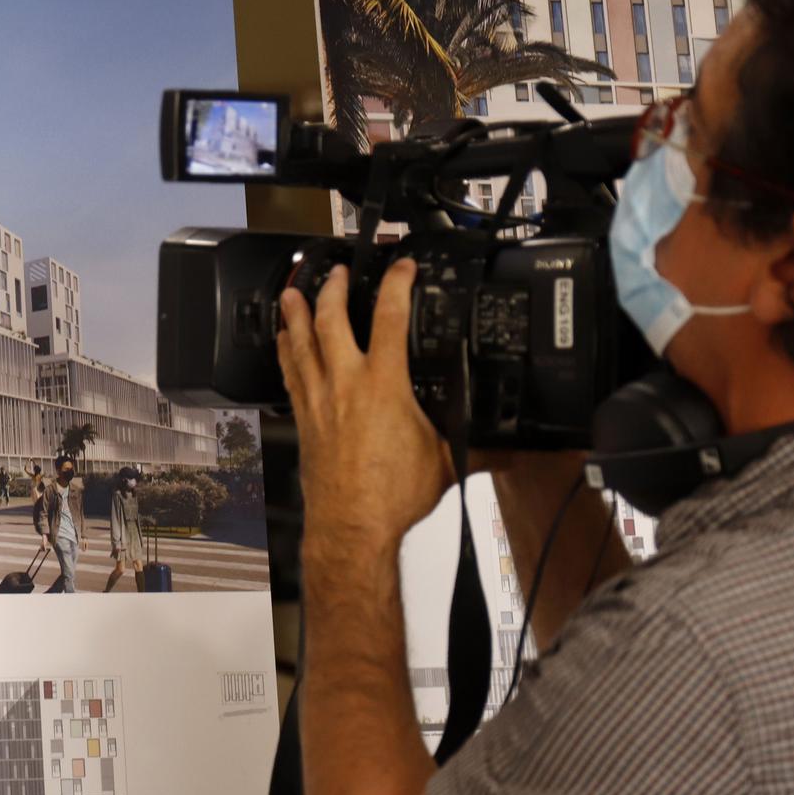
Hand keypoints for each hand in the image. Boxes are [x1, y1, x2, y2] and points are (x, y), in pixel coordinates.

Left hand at [277, 260, 454, 554]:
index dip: (397, 283)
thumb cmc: (392, 499)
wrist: (353, 528)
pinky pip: (290, 375)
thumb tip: (509, 449)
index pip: (390, 318)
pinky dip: (286, 353)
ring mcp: (320, 401)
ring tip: (292, 293)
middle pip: (331, 320)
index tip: (402, 266)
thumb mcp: (446, 463)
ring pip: (300, 344)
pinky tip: (283, 344)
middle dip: (332, 289)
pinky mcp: (304, 421)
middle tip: (335, 272)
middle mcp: (346, 386)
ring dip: (295, 314)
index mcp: (384, 386)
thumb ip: (476, 447)